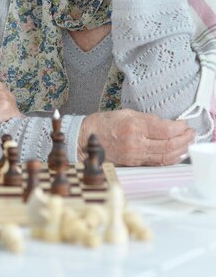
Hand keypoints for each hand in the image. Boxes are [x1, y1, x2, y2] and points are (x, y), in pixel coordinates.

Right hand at [78, 109, 194, 165]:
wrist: (86, 140)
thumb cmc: (103, 124)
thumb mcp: (125, 113)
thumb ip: (147, 119)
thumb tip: (166, 124)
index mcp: (134, 127)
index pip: (165, 129)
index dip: (179, 127)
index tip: (185, 124)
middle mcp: (136, 143)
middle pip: (168, 145)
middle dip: (184, 139)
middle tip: (191, 133)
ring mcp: (135, 156)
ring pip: (165, 157)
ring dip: (181, 150)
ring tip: (188, 143)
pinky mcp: (134, 164)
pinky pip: (156, 163)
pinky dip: (170, 159)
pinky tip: (176, 154)